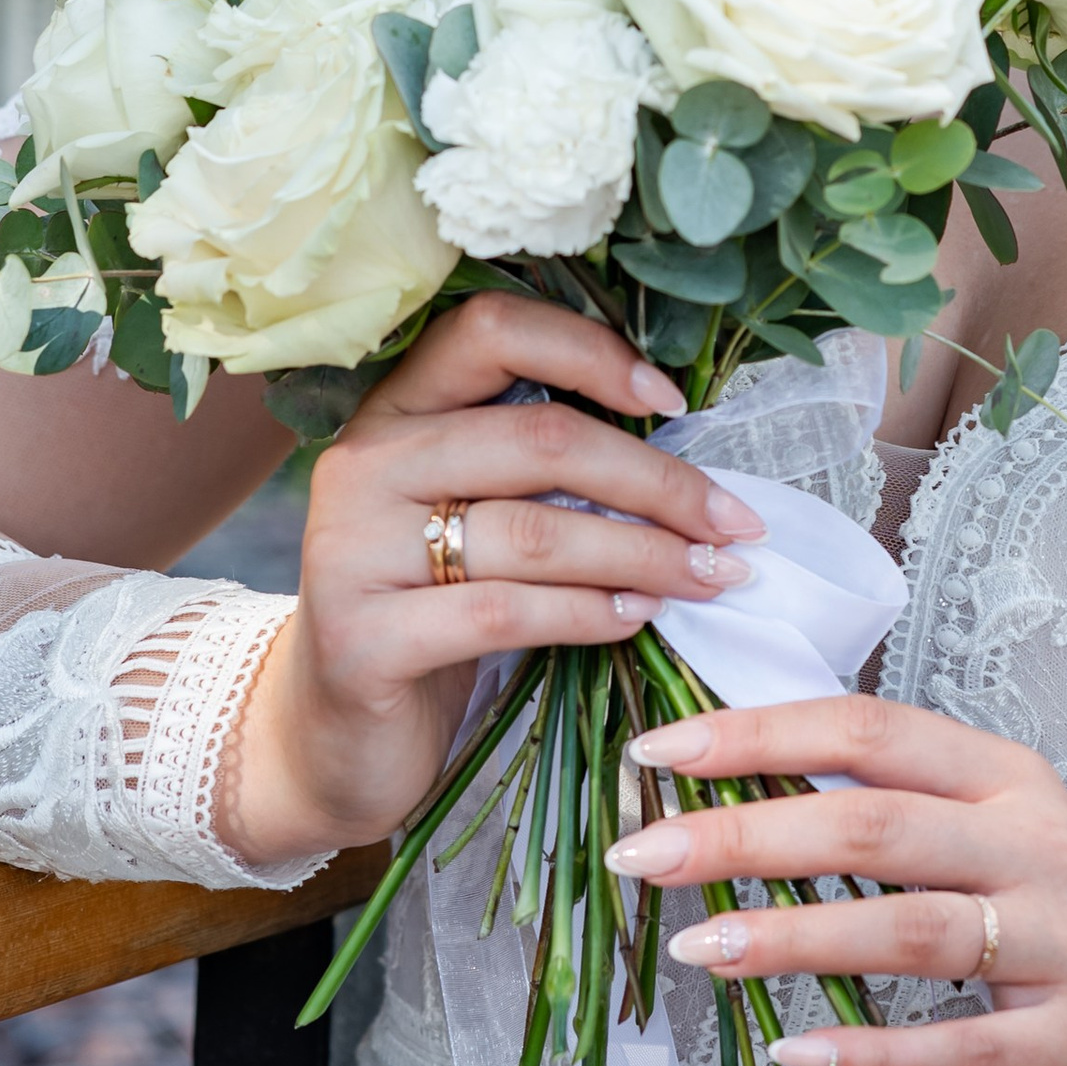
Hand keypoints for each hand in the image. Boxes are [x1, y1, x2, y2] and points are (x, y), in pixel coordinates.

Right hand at [223, 300, 766, 867]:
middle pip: (538, 437)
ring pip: (534, 530)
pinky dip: (590, 613)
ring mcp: (351, 551)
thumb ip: (542, 468)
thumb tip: (684, 439)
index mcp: (395, 410)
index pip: (491, 329)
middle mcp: (364, 465)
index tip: (672, 398)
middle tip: (734, 523)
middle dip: (657, 480)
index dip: (591, 352)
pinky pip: (506, 612)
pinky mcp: (361, 640)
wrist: (332, 737)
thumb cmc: (430, 609)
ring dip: (643, 553)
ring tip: (709, 575)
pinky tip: (638, 618)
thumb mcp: (474, 517)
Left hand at [612, 694, 1066, 1065]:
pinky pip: (961, 1049)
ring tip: (701, 948)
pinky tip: (796, 1053)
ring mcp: (1063, 943)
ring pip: (911, 927)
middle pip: (875, 820)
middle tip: (645, 850)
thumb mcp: (1010, 838)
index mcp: (1008, 779)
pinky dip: (874, 1055)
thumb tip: (748, 791)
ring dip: (797, 933)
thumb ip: (904, 810)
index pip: (870, 728)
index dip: (762, 732)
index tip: (662, 751)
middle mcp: (1037, 844)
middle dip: (748, 831)